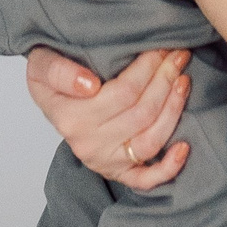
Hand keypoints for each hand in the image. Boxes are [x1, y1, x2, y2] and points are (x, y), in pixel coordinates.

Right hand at [25, 44, 191, 189]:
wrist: (50, 99)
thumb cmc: (52, 78)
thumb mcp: (42, 64)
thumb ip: (59, 71)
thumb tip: (89, 85)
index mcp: (71, 118)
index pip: (123, 92)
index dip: (148, 68)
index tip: (161, 46)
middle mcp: (89, 144)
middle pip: (141, 113)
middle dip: (165, 80)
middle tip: (178, 56)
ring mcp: (105, 162)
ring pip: (150, 140)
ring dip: (173, 109)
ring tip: (183, 81)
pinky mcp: (118, 172)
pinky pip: (146, 179)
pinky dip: (169, 167)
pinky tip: (184, 147)